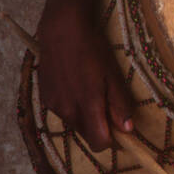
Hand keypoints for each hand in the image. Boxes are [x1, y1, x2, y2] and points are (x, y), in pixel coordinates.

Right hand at [36, 3, 134, 151]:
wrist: (62, 29)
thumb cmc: (92, 49)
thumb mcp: (113, 74)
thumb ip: (120, 104)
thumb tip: (128, 129)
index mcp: (87, 106)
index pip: (100, 144)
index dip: (112, 139)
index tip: (119, 127)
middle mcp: (67, 111)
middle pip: (87, 135)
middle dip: (99, 127)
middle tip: (107, 103)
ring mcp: (53, 105)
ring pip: (75, 124)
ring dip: (85, 116)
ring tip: (91, 90)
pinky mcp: (45, 97)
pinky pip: (63, 112)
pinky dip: (72, 106)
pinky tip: (76, 85)